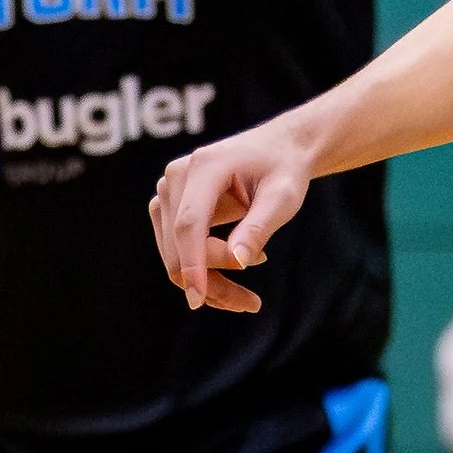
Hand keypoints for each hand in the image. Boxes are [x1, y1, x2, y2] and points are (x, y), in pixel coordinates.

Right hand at [149, 113, 320, 313]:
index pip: (189, 224)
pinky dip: (201, 269)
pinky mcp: (168, 205)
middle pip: (180, 244)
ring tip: (248, 294)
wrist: (278, 148)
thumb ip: (259, 228)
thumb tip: (238, 262)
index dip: (193, 264)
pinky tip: (237, 265)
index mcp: (205, 166)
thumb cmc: (284, 170)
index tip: (199, 300)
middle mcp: (176, 176)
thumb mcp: (283, 198)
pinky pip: (175, 248)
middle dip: (212, 281)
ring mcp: (168, 191)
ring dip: (208, 280)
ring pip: (174, 253)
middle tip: (252, 304)